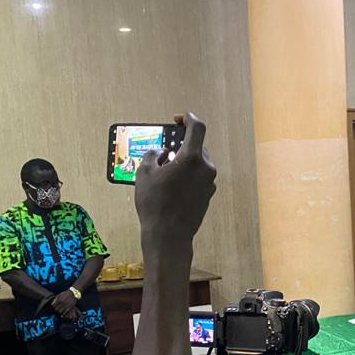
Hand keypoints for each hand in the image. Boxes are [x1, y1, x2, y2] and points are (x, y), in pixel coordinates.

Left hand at [51, 290, 76, 316]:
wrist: (73, 293)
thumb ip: (55, 299)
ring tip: (60, 310)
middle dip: (56, 309)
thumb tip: (52, 304)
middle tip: (57, 308)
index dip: (53, 306)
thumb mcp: (59, 295)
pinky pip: (65, 312)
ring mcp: (66, 305)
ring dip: (59, 311)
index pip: (53, 305)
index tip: (54, 305)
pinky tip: (63, 312)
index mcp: (59, 300)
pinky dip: (63, 313)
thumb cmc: (65, 294)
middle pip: (56, 309)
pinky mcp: (70, 307)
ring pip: (60, 311)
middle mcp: (62, 303)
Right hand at [135, 112, 216, 259]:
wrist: (169, 235)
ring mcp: (210, 183)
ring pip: (198, 163)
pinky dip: (188, 175)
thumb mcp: (144, 173)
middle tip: (164, 153)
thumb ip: (153, 155)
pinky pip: (199, 177)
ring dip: (184, 162)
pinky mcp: (209, 194)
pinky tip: (173, 186)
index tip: (180, 118)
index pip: (197, 128)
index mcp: (192, 158)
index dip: (189, 119)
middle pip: (197, 147)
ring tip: (165, 172)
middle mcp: (206, 168)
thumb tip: (161, 152)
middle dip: (181, 146)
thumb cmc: (155, 204)